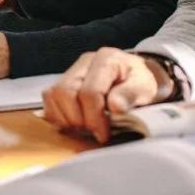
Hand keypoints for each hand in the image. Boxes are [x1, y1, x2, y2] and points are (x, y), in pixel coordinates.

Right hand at [42, 48, 172, 143]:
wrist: (138, 76)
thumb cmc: (142, 83)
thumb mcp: (145, 88)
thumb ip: (130, 95)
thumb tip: (115, 107)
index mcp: (106, 59)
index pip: (89, 91)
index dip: (94, 117)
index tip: (103, 134)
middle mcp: (85, 62)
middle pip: (65, 92)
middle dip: (78, 119)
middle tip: (93, 131)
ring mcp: (72, 70)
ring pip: (53, 95)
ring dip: (66, 118)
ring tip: (84, 127)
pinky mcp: (64, 80)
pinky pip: (49, 98)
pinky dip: (57, 114)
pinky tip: (74, 123)